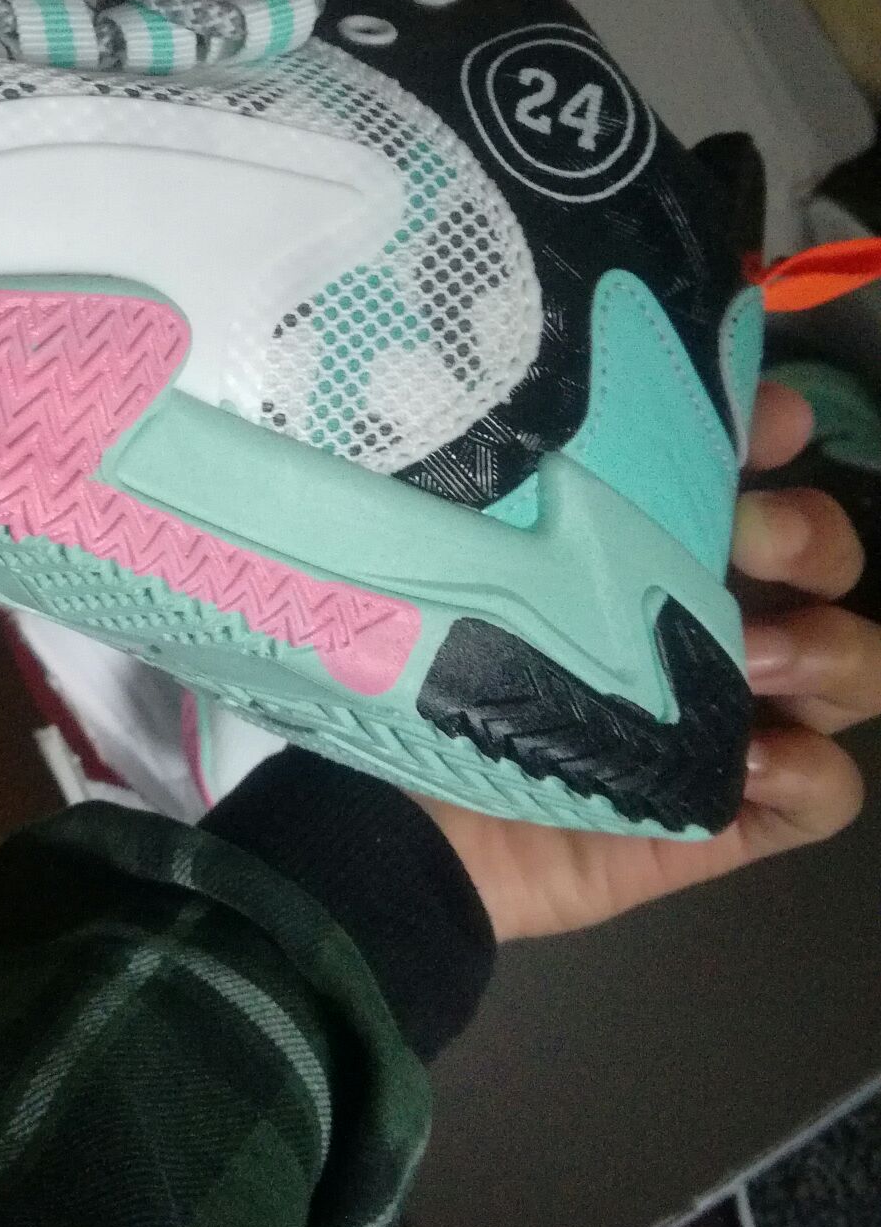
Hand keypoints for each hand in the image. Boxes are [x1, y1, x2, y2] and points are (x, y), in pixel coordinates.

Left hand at [422, 382, 869, 940]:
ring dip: (830, 648)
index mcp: (641, 542)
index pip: (743, 467)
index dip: (768, 432)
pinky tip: (746, 762)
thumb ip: (516, 499)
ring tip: (753, 658)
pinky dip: (810, 770)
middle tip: (750, 540)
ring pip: (854, 665)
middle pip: (824, 559)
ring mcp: (723, 717)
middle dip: (813, 535)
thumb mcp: (465, 568)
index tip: (763, 425)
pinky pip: (828, 792)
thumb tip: (535, 406)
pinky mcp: (722, 813)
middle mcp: (698, 617)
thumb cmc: (419, 667)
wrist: (392, 821)